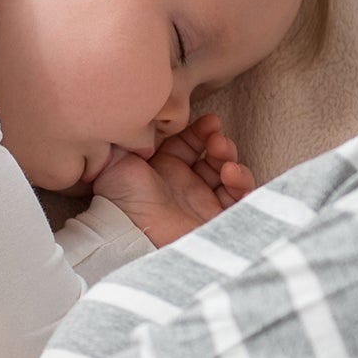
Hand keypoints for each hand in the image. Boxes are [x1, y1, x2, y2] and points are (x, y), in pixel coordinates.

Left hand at [91, 113, 255, 247]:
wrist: (132, 236)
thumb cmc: (120, 200)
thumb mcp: (116, 161)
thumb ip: (128, 138)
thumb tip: (136, 120)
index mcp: (162, 170)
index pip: (188, 143)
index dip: (200, 131)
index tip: (210, 121)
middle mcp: (183, 186)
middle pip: (212, 157)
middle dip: (219, 144)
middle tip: (216, 140)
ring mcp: (201, 203)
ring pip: (228, 175)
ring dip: (231, 161)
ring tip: (224, 161)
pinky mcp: (216, 221)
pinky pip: (239, 199)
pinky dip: (241, 183)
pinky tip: (231, 174)